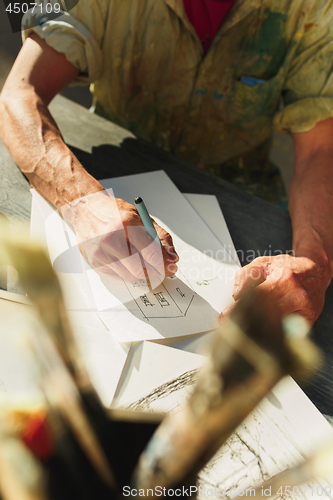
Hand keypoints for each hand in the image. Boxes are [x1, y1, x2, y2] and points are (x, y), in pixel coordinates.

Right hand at [61, 190, 178, 281]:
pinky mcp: (95, 262)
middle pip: (141, 269)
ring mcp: (101, 252)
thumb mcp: (141, 217)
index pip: (150, 252)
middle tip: (162, 269)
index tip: (171, 267)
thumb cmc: (115, 213)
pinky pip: (119, 274)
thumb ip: (160, 236)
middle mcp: (111, 239)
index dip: (164, 263)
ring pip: (130, 275)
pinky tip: (124, 257)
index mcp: (126, 224)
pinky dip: (127, 270)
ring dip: (142, 272)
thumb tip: (172, 257)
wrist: (85, 211)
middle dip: (155, 272)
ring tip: (143, 261)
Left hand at [219, 254, 330, 325]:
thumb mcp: (263, 264)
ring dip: (256, 329)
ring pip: (274, 326)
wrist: (314, 273)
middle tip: (230, 326)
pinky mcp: (306, 323)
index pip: (257, 297)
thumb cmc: (287, 268)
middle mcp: (296, 296)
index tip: (225, 317)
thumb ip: (246, 276)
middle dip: (245, 321)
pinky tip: (261, 330)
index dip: (238, 308)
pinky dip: (270, 332)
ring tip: (243, 329)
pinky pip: (283, 332)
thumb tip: (236, 295)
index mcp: (284, 279)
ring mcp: (303, 311)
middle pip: (265, 314)